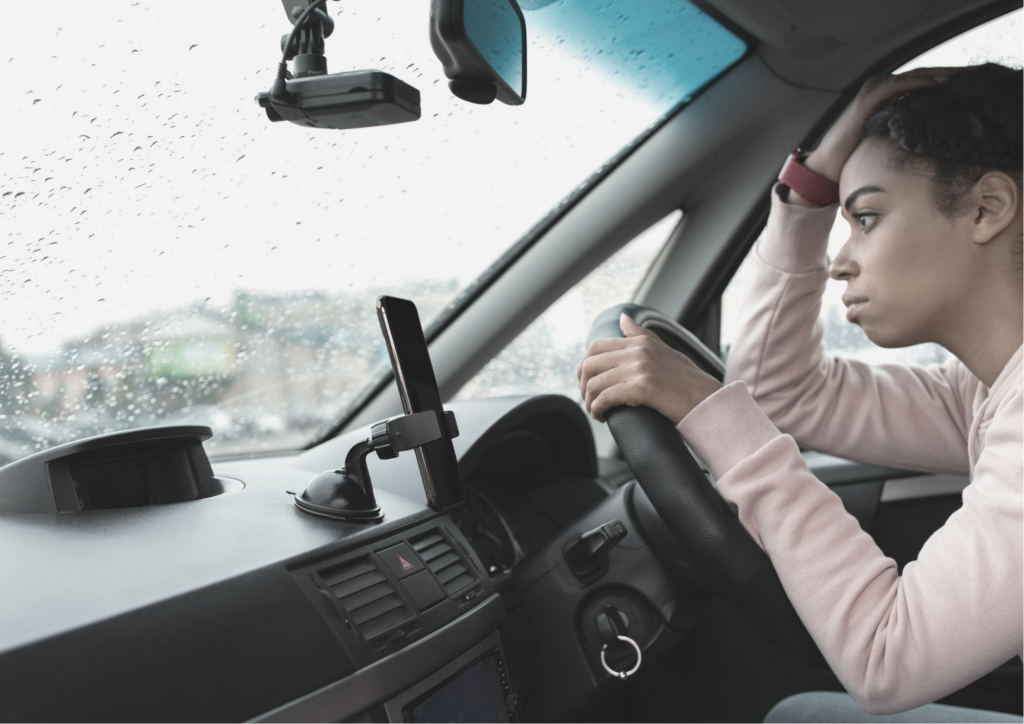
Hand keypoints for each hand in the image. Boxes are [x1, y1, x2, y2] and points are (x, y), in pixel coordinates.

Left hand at [576, 314, 722, 423]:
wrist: (709, 402)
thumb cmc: (687, 382)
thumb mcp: (664, 350)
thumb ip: (640, 335)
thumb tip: (622, 318)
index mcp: (641, 342)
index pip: (596, 347)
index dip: (584, 366)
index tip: (586, 382)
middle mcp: (638, 352)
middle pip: (589, 364)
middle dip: (582, 384)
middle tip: (588, 399)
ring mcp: (640, 369)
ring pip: (594, 383)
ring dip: (589, 401)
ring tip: (596, 411)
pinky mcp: (642, 388)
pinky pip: (605, 398)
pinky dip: (598, 409)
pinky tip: (602, 416)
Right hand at [792, 68, 958, 204]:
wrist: (828, 165)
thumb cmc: (854, 157)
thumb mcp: (885, 139)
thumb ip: (902, 130)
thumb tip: (927, 138)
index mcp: (883, 96)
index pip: (918, 83)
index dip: (941, 82)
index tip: (964, 86)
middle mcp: (877, 88)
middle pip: (918, 76)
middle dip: (944, 75)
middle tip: (969, 77)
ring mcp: (871, 91)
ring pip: (912, 76)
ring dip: (937, 75)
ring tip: (960, 78)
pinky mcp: (867, 98)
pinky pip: (897, 86)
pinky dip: (918, 83)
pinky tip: (938, 85)